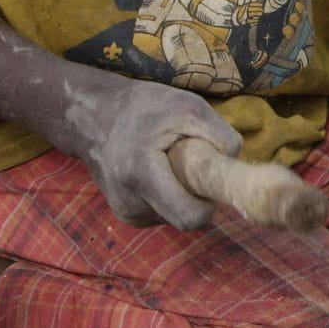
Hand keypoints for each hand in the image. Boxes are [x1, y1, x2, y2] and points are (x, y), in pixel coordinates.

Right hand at [70, 75, 243, 229]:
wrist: (93, 117)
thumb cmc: (144, 107)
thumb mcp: (188, 107)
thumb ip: (220, 136)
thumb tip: (235, 166)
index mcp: (142, 175)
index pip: (190, 218)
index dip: (208, 203)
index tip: (209, 179)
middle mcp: (130, 203)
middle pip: (185, 221)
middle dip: (198, 200)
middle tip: (195, 169)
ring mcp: (126, 213)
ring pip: (174, 217)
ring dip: (182, 196)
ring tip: (169, 164)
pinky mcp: (125, 215)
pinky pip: (161, 214)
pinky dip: (168, 197)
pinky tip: (158, 173)